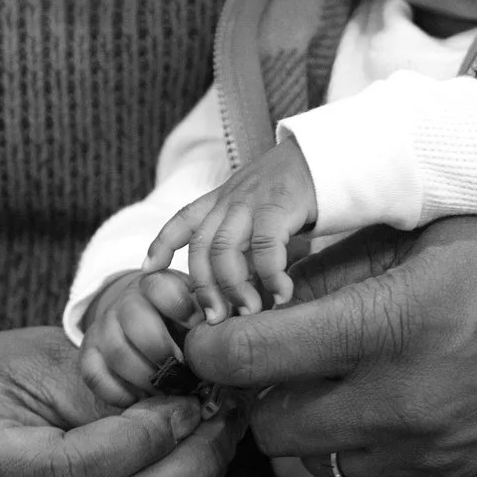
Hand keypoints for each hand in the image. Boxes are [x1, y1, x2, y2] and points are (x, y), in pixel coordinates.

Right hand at [79, 269, 204, 407]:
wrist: (145, 324)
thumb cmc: (183, 323)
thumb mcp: (200, 310)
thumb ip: (214, 318)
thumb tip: (232, 337)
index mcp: (157, 284)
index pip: (161, 286)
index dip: (182, 307)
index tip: (198, 329)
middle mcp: (125, 302)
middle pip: (135, 320)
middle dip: (163, 351)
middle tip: (185, 373)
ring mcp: (103, 328)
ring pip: (117, 351)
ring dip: (146, 377)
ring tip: (169, 391)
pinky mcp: (88, 354)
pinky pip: (94, 375)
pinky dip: (120, 393)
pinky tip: (142, 400)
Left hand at [146, 136, 317, 319]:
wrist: (328, 155)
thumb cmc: (297, 190)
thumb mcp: (259, 208)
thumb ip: (245, 239)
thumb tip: (241, 287)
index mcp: (223, 198)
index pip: (184, 219)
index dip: (162, 243)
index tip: (148, 270)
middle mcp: (231, 199)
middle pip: (201, 247)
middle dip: (204, 287)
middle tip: (214, 320)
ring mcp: (252, 201)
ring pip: (224, 249)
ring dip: (233, 287)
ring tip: (248, 313)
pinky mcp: (278, 205)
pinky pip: (265, 247)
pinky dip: (271, 276)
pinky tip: (282, 295)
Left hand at [179, 202, 476, 476]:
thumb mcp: (435, 232)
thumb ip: (344, 269)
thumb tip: (260, 291)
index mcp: (394, 321)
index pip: (249, 359)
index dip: (210, 349)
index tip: (208, 334)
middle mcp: (409, 399)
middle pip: (272, 430)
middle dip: (258, 397)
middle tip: (275, 358)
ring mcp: (441, 451)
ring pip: (323, 461)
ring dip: (317, 425)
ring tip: (346, 376)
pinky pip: (387, 474)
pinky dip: (377, 442)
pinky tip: (409, 395)